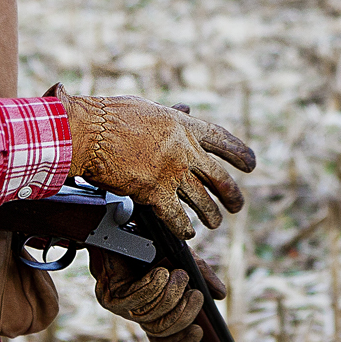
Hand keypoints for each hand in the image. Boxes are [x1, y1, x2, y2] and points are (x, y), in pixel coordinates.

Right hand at [51, 85, 255, 237]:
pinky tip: (188, 233)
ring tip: (214, 223)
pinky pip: (178, 217)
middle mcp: (184, 150)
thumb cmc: (110, 116)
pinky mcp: (155, 193)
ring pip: (202, 201)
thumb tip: (185, 109)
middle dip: (231, 194)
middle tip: (237, 205)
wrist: (89, 132)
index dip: (239, 153)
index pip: (221, 140)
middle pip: (218, 177)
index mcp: (184, 125)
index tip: (251, 164)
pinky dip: (184, 227)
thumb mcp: (149, 108)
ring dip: (211, 215)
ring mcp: (172, 173)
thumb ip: (171, 115)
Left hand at [90, 249, 226, 341]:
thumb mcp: (183, 259)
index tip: (200, 330)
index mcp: (153, 309)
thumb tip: (221, 295)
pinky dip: (153, 286)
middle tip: (195, 293)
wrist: (120, 227)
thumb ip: (201, 276)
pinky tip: (160, 272)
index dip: (181, 340)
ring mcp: (122, 306)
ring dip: (170, 295)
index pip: (164, 339)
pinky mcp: (110, 296)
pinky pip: (135, 300)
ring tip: (179, 273)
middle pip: (161, 330)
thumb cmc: (150, 243)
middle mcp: (137, 312)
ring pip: (150, 316)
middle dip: (183, 314)